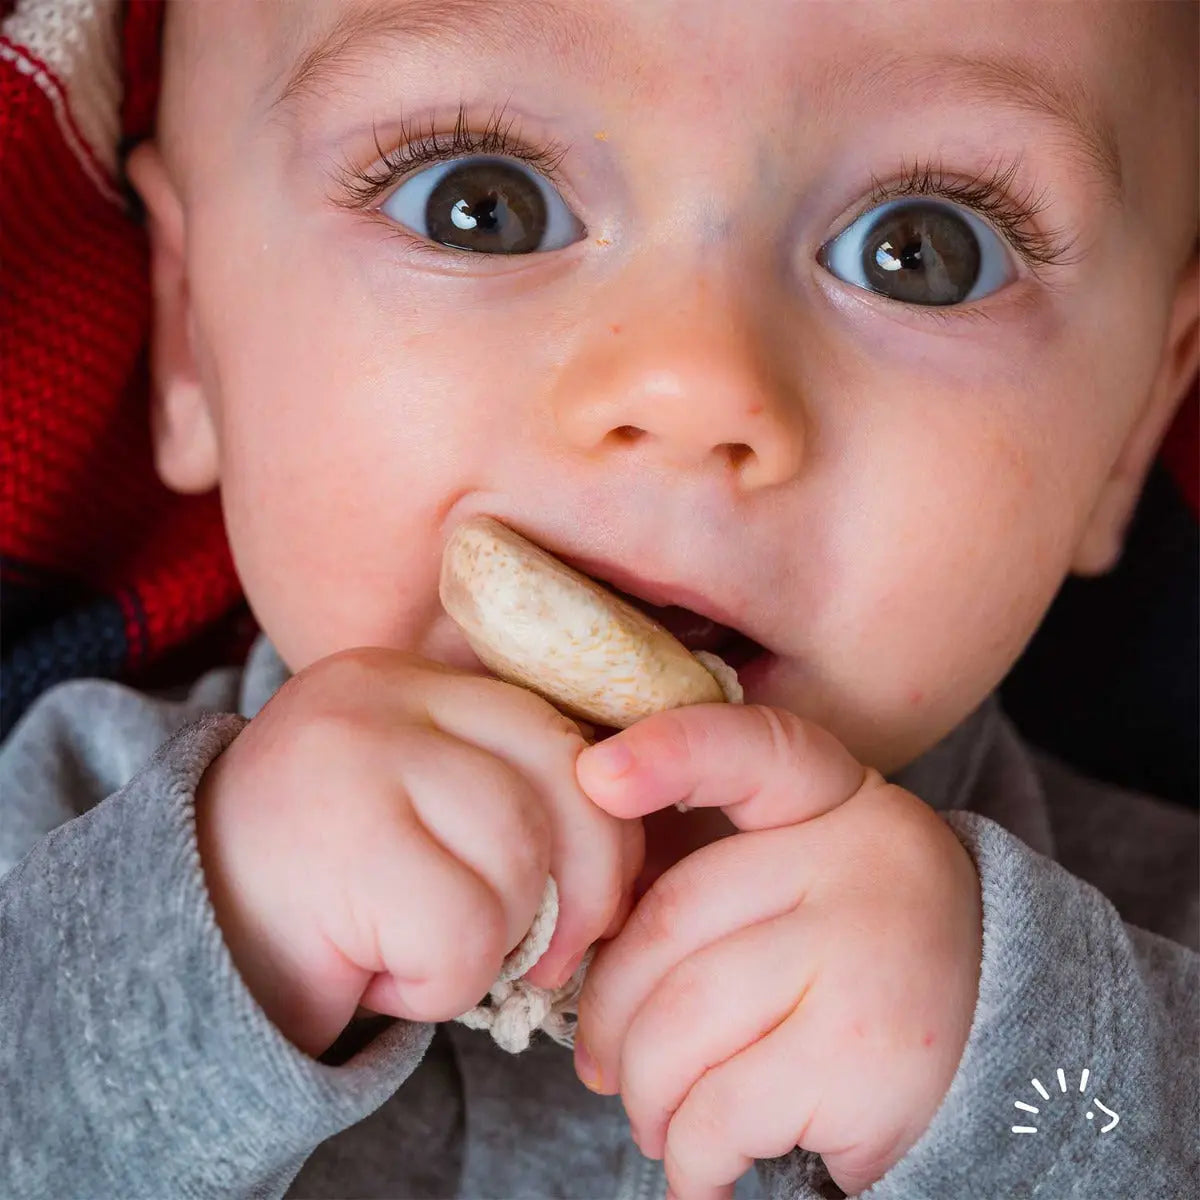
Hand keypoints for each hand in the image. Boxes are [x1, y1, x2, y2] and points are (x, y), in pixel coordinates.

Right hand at [195, 648, 641, 1056]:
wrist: (177, 949)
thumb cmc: (329, 891)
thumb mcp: (421, 813)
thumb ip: (506, 793)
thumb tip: (629, 847)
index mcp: (412, 680)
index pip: (560, 726)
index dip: (602, 819)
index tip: (591, 893)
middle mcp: (381, 694)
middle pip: (564, 773)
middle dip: (589, 882)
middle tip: (552, 953)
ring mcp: (352, 755)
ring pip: (520, 854)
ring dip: (497, 940)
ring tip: (432, 953)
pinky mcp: (335, 840)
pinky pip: (463, 932)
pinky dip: (445, 985)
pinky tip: (386, 976)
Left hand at [573, 704, 981, 1197]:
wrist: (1005, 1045)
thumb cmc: (855, 956)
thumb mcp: (802, 881)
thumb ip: (712, 882)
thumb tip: (585, 953)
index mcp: (831, 799)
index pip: (750, 751)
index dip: (668, 753)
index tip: (596, 776)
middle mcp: (856, 860)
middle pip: (669, 924)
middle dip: (608, 1013)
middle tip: (600, 1063)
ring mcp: (863, 955)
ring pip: (679, 1025)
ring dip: (644, 1095)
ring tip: (653, 1120)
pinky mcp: (864, 1060)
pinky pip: (721, 1112)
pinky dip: (689, 1157)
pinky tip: (701, 1171)